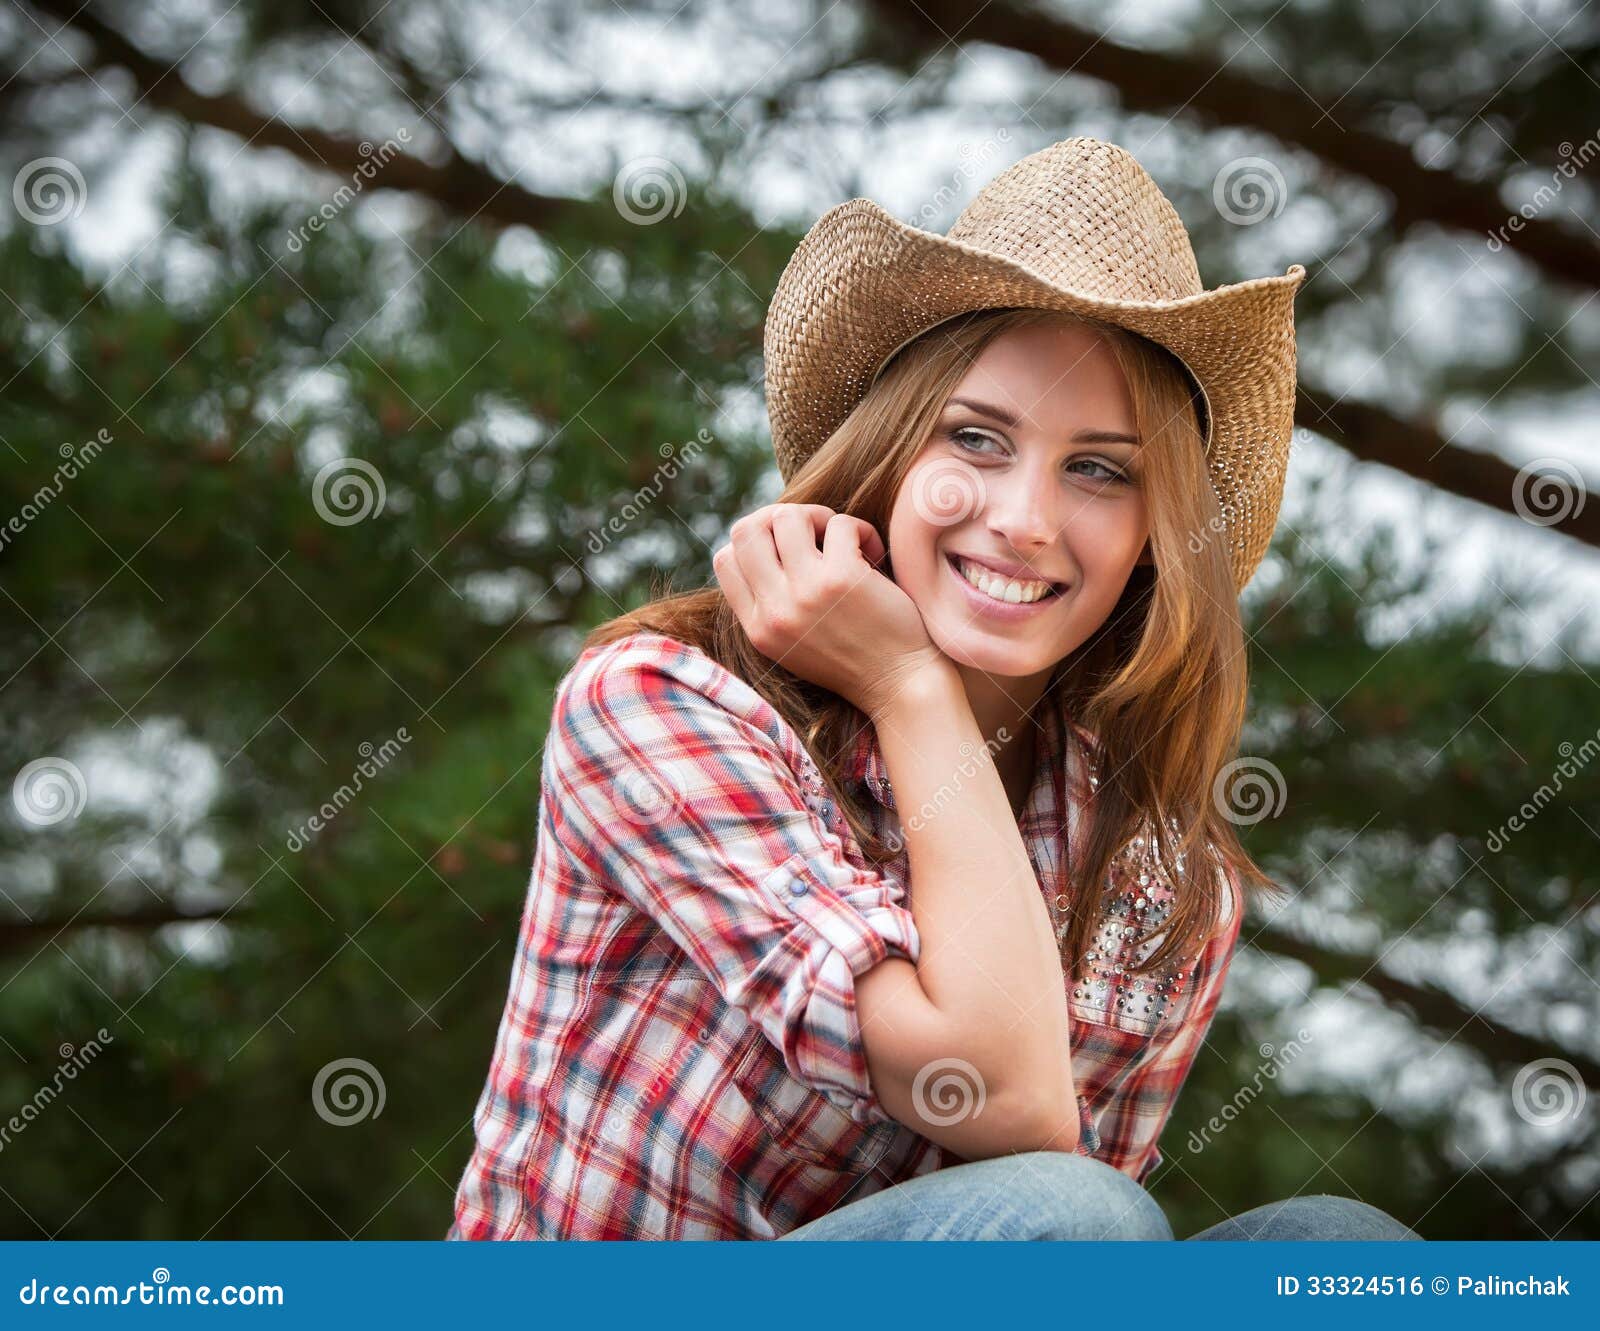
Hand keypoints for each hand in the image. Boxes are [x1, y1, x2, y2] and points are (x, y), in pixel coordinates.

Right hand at [712, 503, 950, 717]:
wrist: (900, 686)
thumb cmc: (855, 659)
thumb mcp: (793, 643)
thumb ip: (772, 604)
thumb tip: (766, 540)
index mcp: (758, 628)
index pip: (725, 559)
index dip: (755, 541)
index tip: (788, 548)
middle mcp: (774, 611)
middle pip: (746, 530)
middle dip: (780, 517)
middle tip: (814, 533)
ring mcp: (806, 593)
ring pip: (787, 516)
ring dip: (819, 517)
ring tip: (843, 539)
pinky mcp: (842, 578)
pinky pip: (839, 524)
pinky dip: (859, 529)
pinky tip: (872, 554)